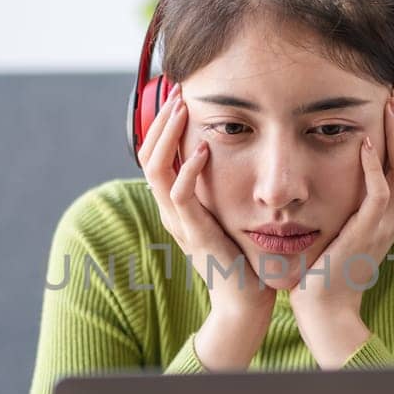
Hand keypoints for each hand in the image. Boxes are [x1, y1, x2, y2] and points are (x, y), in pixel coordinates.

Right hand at [136, 82, 276, 326]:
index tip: (182, 97)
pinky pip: (181, 195)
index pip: (154, 156)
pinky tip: (205, 148)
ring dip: (169, 134)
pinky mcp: (195, 234)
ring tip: (183, 108)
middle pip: (147, 156)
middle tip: (179, 92)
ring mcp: (179, 223)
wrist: (246, 301)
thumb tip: (237, 154)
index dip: (162, 125)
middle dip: (162, 121)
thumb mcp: (229, 213)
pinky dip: (189, 168)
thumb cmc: (245, 256)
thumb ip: (224, 189)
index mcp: (177, 205)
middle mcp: (171, 211)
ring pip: (156, 169)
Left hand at [288, 81, 393, 361]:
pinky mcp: (366, 232)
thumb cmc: (329, 268)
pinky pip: (378, 194)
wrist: (326, 307)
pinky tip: (366, 142)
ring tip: (389, 104)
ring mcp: (385, 225)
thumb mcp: (349, 227)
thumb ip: (355, 201)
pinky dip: (374, 166)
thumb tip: (348, 171)